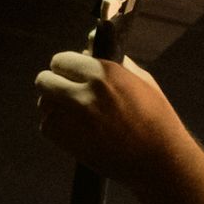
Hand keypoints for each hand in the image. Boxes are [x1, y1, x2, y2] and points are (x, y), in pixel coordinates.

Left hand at [35, 51, 187, 185]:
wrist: (159, 161)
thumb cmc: (156, 119)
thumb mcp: (142, 81)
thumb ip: (113, 61)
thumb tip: (89, 42)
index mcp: (104, 73)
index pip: (62, 60)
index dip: (66, 67)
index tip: (71, 74)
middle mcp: (86, 93)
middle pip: (44, 80)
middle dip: (53, 84)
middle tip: (65, 92)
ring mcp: (74, 119)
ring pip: (44, 103)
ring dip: (55, 106)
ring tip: (75, 114)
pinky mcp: (68, 141)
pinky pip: (47, 126)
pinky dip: (57, 128)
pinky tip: (76, 131)